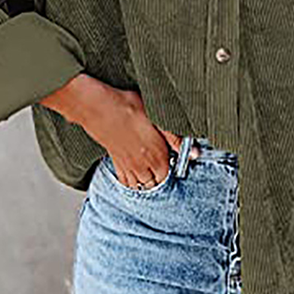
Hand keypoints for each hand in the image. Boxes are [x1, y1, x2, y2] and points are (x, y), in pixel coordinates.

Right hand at [39, 73, 182, 189]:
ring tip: (152, 173)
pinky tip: (135, 174)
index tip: (176, 163)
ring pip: (141, 186)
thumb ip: (176, 138)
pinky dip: (132, 182)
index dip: (174, 171)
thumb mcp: (157, 117)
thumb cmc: (127, 108)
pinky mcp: (115, 162)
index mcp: (156, 156)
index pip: (169, 176)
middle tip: (165, 168)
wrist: (98, 107)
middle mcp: (142, 166)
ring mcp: (127, 166)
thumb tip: (195, 153)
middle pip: (156, 185)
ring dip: (148, 183)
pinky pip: (125, 182)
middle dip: (162, 179)